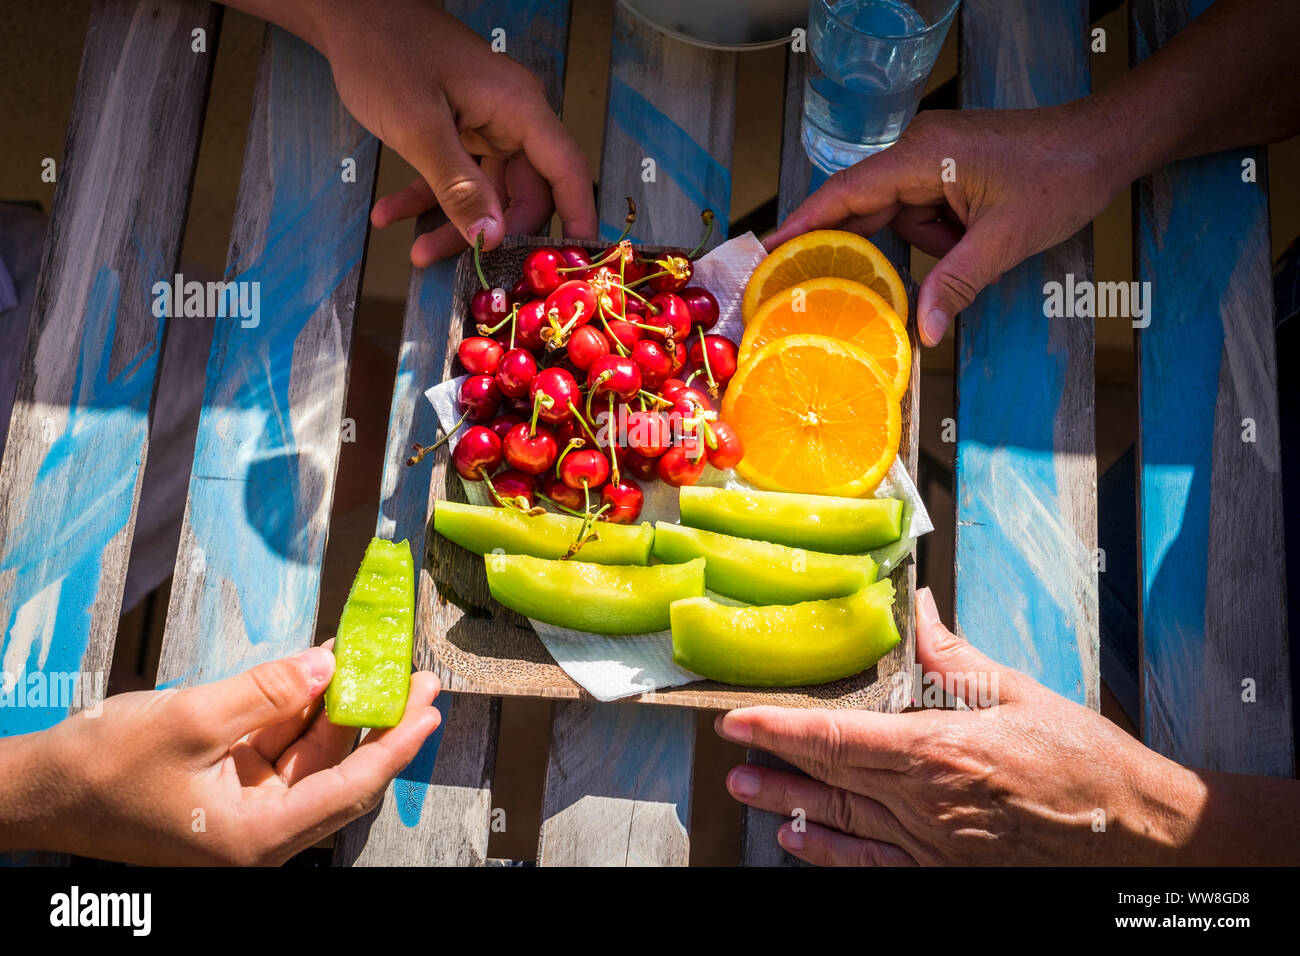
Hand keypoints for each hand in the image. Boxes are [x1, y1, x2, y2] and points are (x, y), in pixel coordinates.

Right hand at [13, 645, 439, 864]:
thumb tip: (326, 665)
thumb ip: (266, 691)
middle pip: (340, 772)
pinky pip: (280, 745)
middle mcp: (260, 829)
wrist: (41, 790)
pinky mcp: (229, 785)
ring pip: (312, 755)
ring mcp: (245, 806)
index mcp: (256, 835)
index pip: (351, 789)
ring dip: (340, 708)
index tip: (430, 711)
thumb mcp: (192, 720)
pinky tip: (321, 669)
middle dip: (379, 721)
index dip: (396, 746)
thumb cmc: (103, 770)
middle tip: (418, 680)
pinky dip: (300, 708)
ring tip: (375, 661)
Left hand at [309, 1, 595, 264]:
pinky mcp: (457, 132)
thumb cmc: (386, 51)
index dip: (578, 219)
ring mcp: (484, 126)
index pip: (566, 172)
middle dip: (493, 233)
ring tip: (417, 251)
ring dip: (452, 224)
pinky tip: (391, 215)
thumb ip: (458, 186)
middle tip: (465, 266)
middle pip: (524, 194)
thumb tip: (492, 237)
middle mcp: (510, 120)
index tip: (576, 263)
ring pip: (486, 195)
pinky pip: (454, 178)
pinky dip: (425, 199)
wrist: (349, 15)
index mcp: (518, 109)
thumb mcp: (419, 127)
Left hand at [715, 587, 1210, 865]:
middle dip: (775, 764)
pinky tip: (800, 843)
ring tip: (747, 793)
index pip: (839, 738)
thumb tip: (916, 613)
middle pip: (831, 781)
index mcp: (939, 753)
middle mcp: (926, 806)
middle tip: (730, 754)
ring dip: (789, 808)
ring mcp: (933, 848)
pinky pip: (874, 867)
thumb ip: (955, 660)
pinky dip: (831, 855)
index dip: (782, 729)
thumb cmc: (1084, 763)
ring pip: (842, 825)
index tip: (740, 720)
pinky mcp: (946, 874)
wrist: (1137, 835)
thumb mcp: (1019, 695)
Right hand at [766, 103, 1133, 346]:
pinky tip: (973, 245)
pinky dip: (939, 237)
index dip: (801, 223)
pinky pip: (922, 212)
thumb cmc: (1061, 175)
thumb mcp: (1005, 239)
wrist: (1107, 143)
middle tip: (819, 290)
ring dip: (926, 245)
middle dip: (856, 247)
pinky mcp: (947, 170)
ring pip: (898, 215)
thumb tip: (924, 334)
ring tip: (971, 250)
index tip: (766, 253)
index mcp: (923, 155)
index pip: (845, 192)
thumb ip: (957, 284)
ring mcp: (932, 159)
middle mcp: (918, 151)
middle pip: (862, 206)